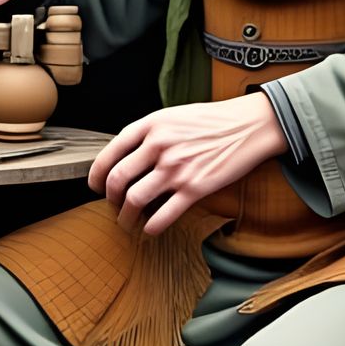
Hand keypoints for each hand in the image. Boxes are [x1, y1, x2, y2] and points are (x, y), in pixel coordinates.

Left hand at [89, 91, 288, 235]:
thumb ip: (149, 133)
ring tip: (127, 222)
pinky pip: (163, 215)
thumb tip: (126, 158)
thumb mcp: (174, 116)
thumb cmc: (213, 121)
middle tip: (112, 205)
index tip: (95, 186)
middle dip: (110, 198)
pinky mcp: (195, 188)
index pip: (110, 152)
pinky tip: (150, 229)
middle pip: (117, 179)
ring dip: (126, 217)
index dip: (97, 174)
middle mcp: (160, 146)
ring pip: (135, 200)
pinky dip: (151, 227)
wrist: (249, 125)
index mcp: (151, 125)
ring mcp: (176, 168)